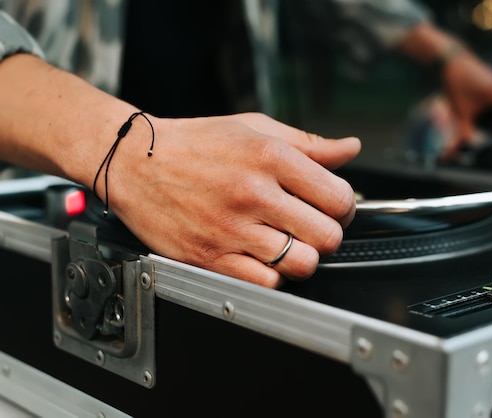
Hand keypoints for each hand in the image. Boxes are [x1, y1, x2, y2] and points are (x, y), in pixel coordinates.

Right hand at [103, 113, 360, 287]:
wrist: (136, 161)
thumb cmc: (196, 144)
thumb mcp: (255, 129)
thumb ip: (309, 144)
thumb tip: (350, 149)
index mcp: (270, 157)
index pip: (340, 197)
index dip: (345, 206)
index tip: (334, 206)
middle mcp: (253, 193)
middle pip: (328, 235)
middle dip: (328, 233)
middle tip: (312, 226)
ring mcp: (231, 229)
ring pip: (302, 264)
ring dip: (303, 257)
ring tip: (289, 243)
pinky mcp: (210, 256)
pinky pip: (266, 283)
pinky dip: (272, 275)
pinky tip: (263, 257)